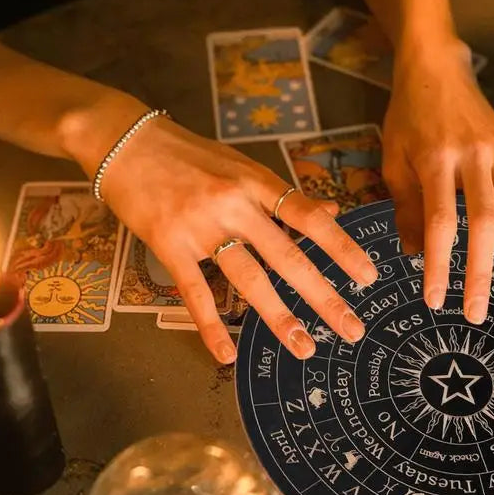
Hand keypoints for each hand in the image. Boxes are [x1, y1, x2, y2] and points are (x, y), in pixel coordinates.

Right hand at [92, 116, 378, 363]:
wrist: (125, 140)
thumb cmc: (187, 153)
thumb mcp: (240, 165)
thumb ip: (281, 195)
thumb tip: (330, 213)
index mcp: (256, 181)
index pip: (308, 217)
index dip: (342, 247)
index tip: (368, 276)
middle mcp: (235, 204)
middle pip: (287, 256)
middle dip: (324, 295)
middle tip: (352, 328)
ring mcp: (202, 226)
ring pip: (249, 278)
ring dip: (279, 316)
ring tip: (305, 346)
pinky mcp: (169, 244)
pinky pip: (194, 291)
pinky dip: (211, 326)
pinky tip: (226, 354)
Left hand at [382, 40, 493, 323]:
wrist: (437, 70)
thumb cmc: (407, 119)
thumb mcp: (394, 161)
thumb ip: (406, 209)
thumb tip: (416, 256)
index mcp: (436, 160)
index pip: (441, 222)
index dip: (439, 264)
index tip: (435, 300)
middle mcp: (475, 157)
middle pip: (484, 223)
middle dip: (481, 272)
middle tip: (477, 313)